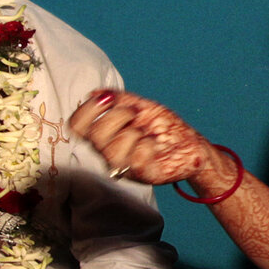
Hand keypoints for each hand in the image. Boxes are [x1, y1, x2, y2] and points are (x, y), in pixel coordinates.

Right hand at [67, 90, 220, 188]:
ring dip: (133, 132)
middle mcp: (109, 153)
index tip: (107, 99)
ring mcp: (126, 167)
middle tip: (134, 113)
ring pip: (112, 151)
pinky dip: (147, 145)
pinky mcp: (144, 176)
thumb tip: (96, 93)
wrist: (192, 145)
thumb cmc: (164, 128)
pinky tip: (155, 144)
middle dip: (117, 116)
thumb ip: (120, 99)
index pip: (76, 126)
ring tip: (146, 131)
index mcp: (105, 136)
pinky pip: (136, 160)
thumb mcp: (142, 106)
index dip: (87, 110)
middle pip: (94, 136)